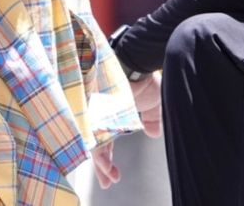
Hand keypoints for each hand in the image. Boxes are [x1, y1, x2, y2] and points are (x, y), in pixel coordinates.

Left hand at [91, 73, 161, 189]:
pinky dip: (96, 147)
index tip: (113, 177)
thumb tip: (153, 133)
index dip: (108, 160)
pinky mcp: (93, 107)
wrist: (137, 60)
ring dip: (101, 162)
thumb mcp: (152, 102)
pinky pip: (90, 131)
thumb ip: (152, 118)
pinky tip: (102, 162)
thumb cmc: (143, 77)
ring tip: (109, 177)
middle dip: (103, 167)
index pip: (106, 142)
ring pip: (92, 141)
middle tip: (109, 183)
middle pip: (97, 145)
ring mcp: (96, 111)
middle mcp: (101, 115)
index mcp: (113, 116)